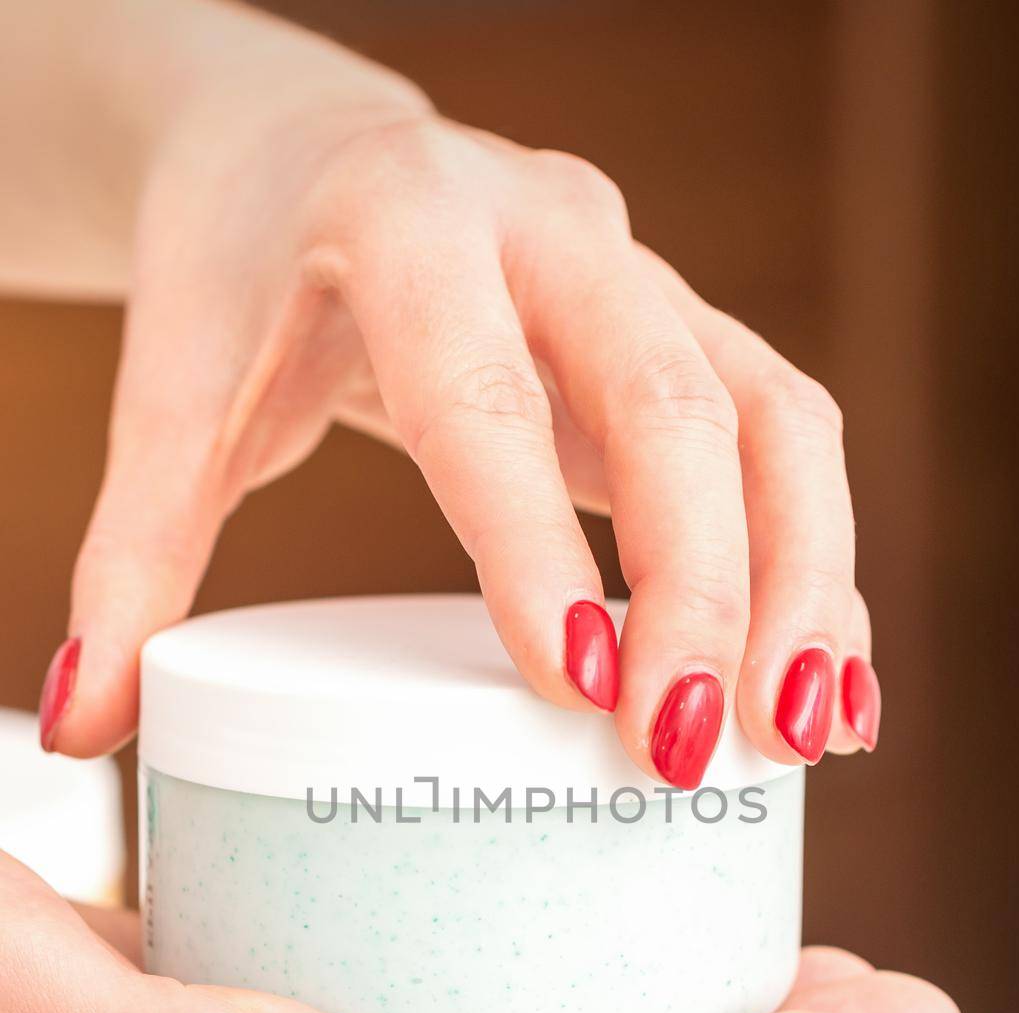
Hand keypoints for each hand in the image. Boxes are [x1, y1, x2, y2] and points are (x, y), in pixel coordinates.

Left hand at [40, 11, 879, 782]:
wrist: (315, 156)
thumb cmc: (244, 278)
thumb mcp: (177, 399)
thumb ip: (133, 557)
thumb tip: (87, 725)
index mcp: (410, 231)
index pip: (486, 393)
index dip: (538, 542)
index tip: (580, 689)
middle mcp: (555, 234)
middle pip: (673, 403)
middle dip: (705, 587)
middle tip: (693, 747)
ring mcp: (643, 278)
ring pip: (776, 419)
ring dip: (806, 583)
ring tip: (806, 741)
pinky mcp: (688, 333)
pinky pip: (790, 444)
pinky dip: (819, 569)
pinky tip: (829, 692)